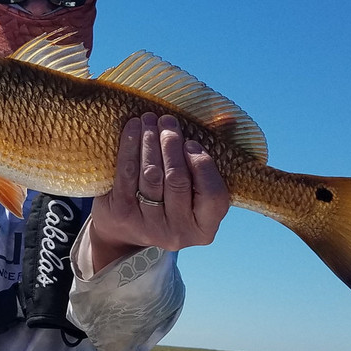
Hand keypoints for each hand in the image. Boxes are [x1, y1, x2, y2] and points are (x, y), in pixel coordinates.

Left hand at [88, 113, 229, 271]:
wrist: (125, 230)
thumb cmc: (170, 202)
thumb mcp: (194, 192)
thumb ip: (212, 157)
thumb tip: (228, 118)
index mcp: (204, 228)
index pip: (213, 195)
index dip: (203, 165)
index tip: (191, 142)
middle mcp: (178, 232)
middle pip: (177, 180)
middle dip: (172, 145)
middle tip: (167, 121)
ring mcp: (149, 225)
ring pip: (151, 175)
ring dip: (151, 142)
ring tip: (150, 120)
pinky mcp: (122, 214)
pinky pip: (127, 174)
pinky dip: (130, 146)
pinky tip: (133, 128)